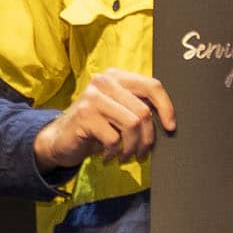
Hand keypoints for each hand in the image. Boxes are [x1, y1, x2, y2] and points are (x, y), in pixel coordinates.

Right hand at [34, 70, 174, 171]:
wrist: (62, 139)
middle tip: (142, 153)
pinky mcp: (84, 115)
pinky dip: (115, 152)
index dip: (166, 108)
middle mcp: (104, 81)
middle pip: (143, 111)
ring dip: (133, 147)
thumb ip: (138, 108)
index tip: (170, 128)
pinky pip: (114, 138)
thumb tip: (170, 123)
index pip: (152, 86)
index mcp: (117, 77)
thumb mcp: (119, 112)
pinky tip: (108, 155)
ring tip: (126, 155)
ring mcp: (93, 97)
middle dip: (147, 139)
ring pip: (132, 125)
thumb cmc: (98, 127)